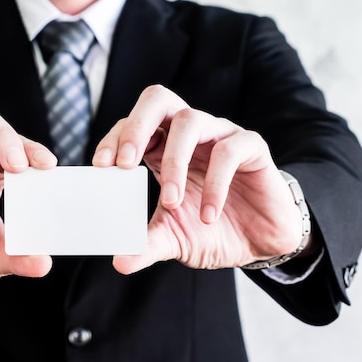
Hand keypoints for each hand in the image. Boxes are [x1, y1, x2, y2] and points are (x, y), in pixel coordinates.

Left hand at [92, 85, 302, 273]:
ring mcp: (220, 135)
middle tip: (124, 164)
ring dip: (174, 161)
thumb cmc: (211, 230)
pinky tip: (208, 215)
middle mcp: (189, 134)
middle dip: (136, 126)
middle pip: (158, 99)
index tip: (101, 166)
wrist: (260, 242)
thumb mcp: (174, 239)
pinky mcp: (251, 146)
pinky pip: (229, 150)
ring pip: (190, 120)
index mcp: (163, 148)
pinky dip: (215, 183)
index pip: (132, 125)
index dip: (115, 138)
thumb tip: (120, 262)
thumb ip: (146, 244)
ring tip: (172, 203)